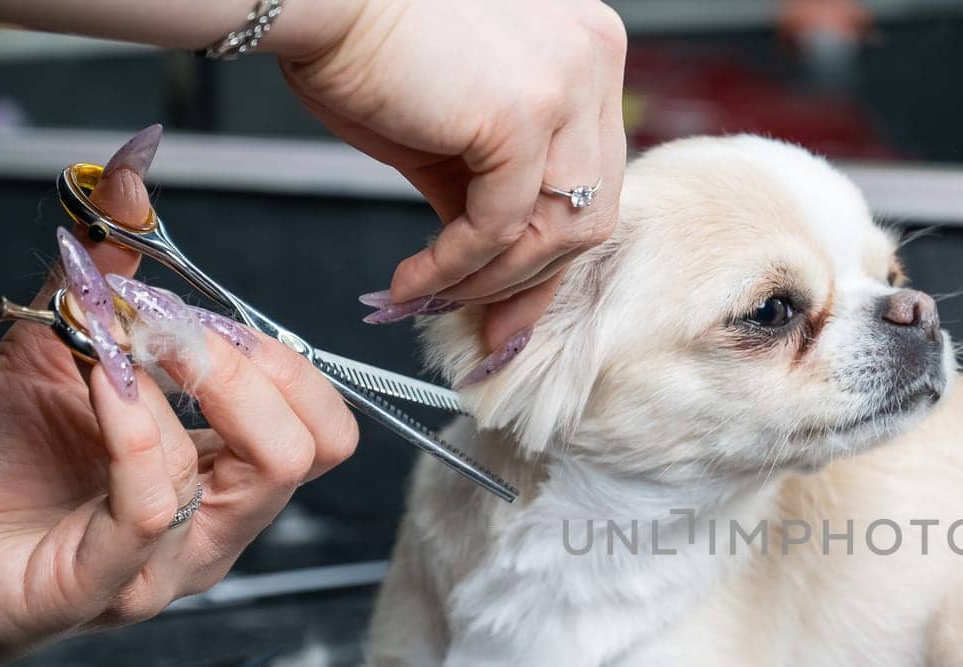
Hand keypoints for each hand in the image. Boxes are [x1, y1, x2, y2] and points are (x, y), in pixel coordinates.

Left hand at [0, 130, 358, 664]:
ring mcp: (166, 568)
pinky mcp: (104, 587)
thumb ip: (107, 270)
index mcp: (223, 481)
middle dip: (250, 367)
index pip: (321, 427)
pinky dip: (133, 428)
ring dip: (181, 389)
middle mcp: (212, 530)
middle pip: (310, 449)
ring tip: (110, 355)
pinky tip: (99, 383)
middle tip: (168, 330)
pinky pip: (153, 508)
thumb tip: (133, 172)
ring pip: (255, 476)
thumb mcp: (59, 345)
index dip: (276, 358)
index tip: (194, 314)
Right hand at [277, 0, 627, 354]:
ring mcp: (567, 83)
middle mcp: (594, 57)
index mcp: (589, 50)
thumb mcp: (458, 129)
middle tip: (485, 324)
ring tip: (437, 295)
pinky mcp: (523, 114)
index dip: (552, 253)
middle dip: (530, 280)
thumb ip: (493, 187)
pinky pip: (500, 227)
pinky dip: (455, 267)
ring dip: (491, 280)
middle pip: (590, 209)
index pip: (595, 177)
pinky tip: (415, 279)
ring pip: (554, 229)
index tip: (514, 305)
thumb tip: (497, 267)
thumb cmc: (367, 46)